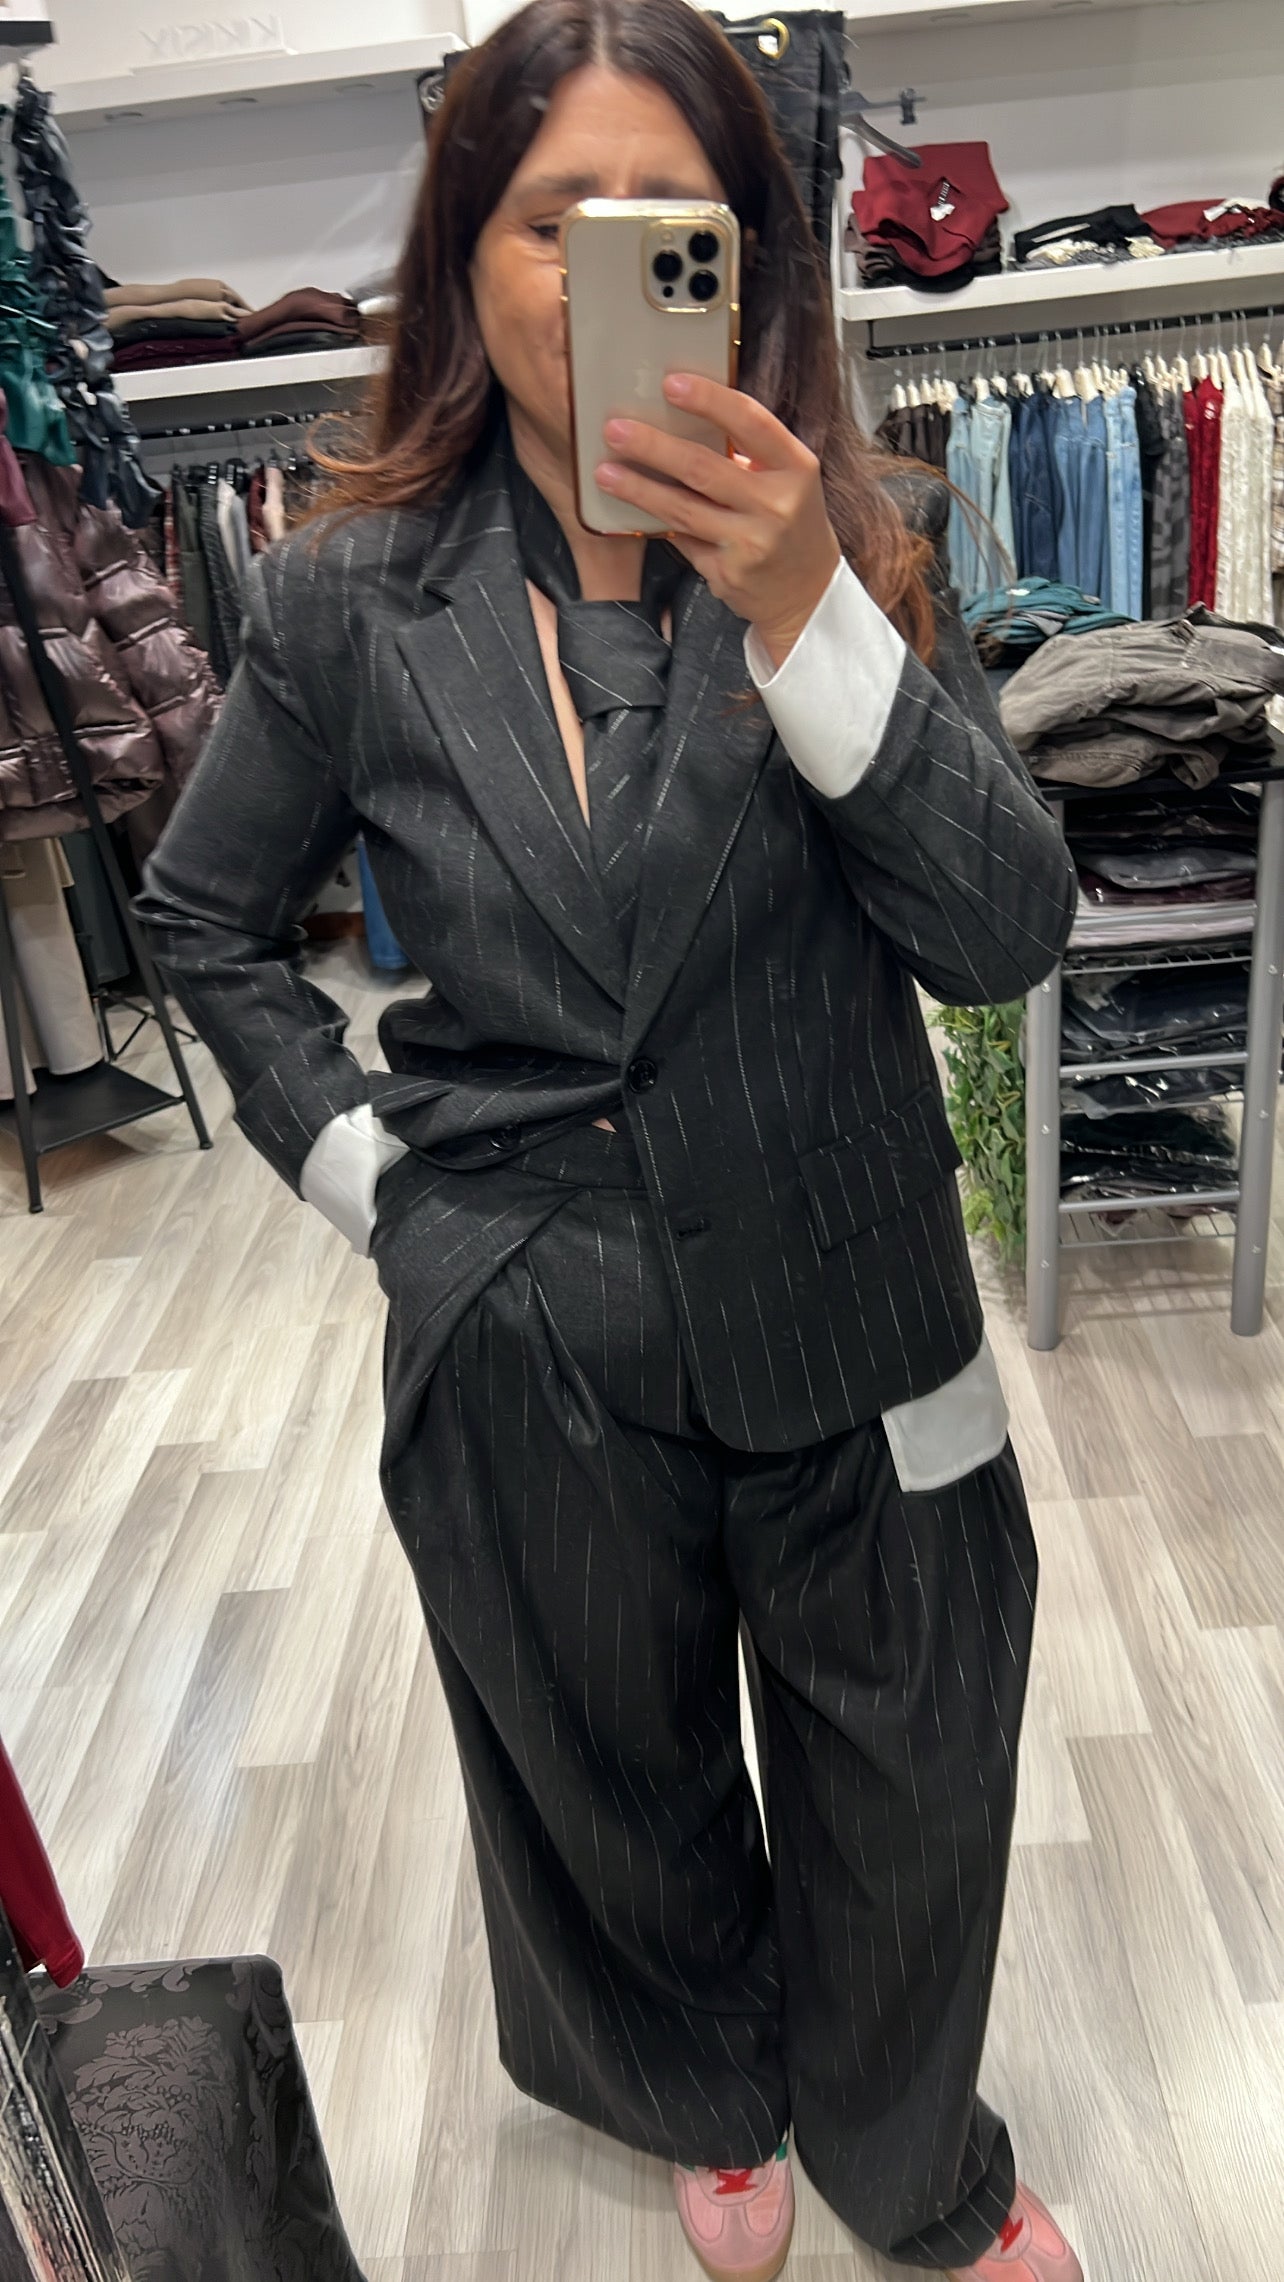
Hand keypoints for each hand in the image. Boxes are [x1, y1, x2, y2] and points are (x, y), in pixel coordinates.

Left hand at [595, 374, 841, 670]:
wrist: (807, 592)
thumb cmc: (790, 523)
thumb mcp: (786, 479)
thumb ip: (748, 452)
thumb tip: (682, 418)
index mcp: (795, 467)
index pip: (750, 422)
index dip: (709, 400)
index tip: (670, 383)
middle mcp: (776, 505)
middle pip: (703, 468)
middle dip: (653, 447)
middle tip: (615, 430)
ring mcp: (750, 543)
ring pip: (682, 509)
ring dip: (638, 489)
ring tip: (605, 472)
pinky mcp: (727, 573)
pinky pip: (682, 540)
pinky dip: (655, 523)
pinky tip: (628, 510)